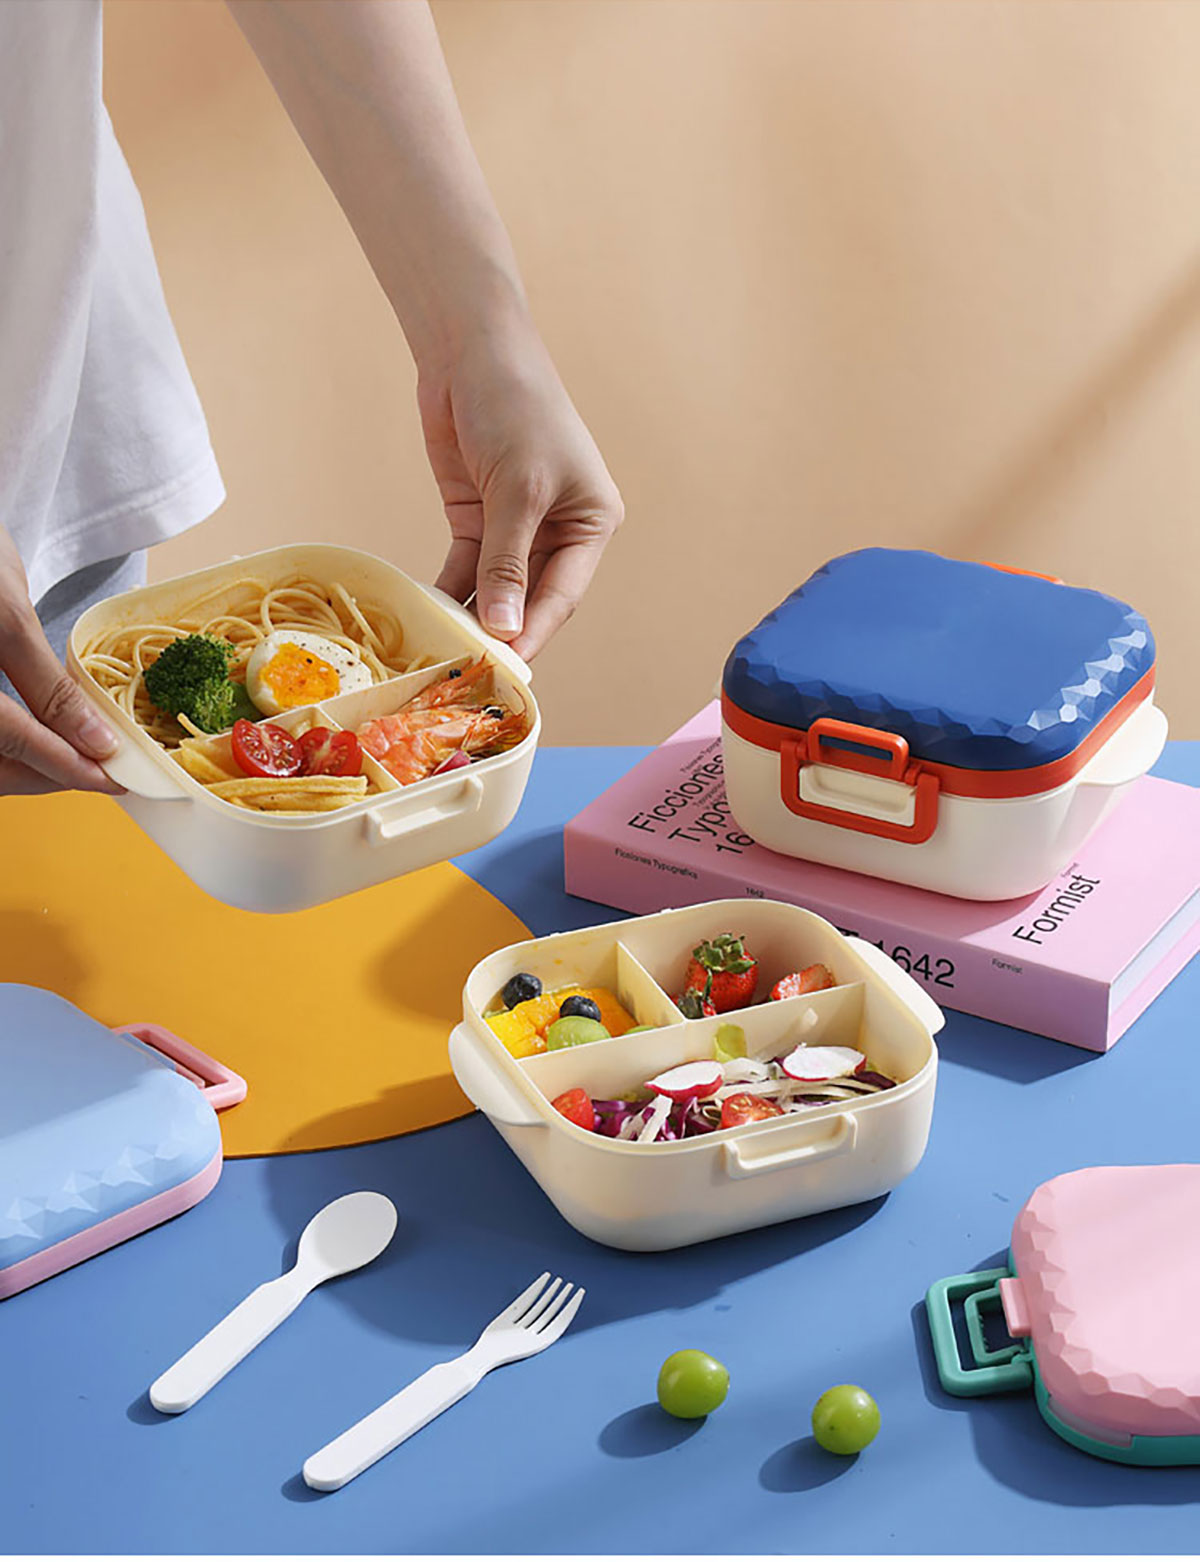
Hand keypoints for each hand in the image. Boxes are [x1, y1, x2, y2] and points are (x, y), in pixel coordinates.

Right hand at [0, 529, 121, 795]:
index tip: (116, 779)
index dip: (65, 765)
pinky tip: (44, 747)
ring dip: (29, 771)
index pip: (10, 736)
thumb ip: (48, 686)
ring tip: (79, 762)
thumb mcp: (7, 615)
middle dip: (49, 776)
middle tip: (104, 774)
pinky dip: (10, 755)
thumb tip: (96, 742)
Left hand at [420, 322, 622, 660]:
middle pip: (530, 598)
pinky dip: (449, 592)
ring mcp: (515, 526)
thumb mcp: (517, 490)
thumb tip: (504, 628)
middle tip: (471, 672)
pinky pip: (466, 568)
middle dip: (503, 632)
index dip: (534, 631)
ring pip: (496, 588)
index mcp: (591, 523)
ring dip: (472, 617)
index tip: (506, 669)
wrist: (470, 349)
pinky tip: (429, 620)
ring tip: (446, 654)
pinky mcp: (477, 517)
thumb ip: (507, 563)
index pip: (562, 594)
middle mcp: (558, 530)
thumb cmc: (515, 408)